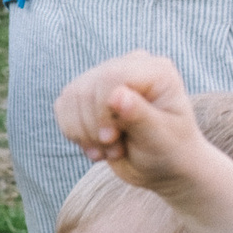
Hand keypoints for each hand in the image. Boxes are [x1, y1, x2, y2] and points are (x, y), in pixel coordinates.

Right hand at [53, 50, 207, 192]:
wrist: (162, 166)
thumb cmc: (169, 151)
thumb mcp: (160, 139)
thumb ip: (140, 116)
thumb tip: (117, 95)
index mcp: (155, 70)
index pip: (110, 77)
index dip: (102, 111)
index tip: (112, 140)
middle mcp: (129, 66)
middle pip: (87, 89)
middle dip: (93, 127)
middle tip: (114, 149)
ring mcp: (106, 77)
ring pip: (70, 97)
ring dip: (83, 133)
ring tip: (107, 150)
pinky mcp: (88, 93)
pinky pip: (63, 106)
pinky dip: (73, 132)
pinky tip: (95, 145)